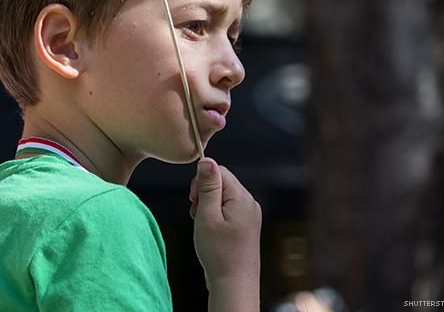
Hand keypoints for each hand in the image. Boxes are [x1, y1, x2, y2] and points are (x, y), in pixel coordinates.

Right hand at [189, 157, 261, 286]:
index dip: (201, 182)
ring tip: (205, 227)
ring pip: (222, 197)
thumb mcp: (207, 215)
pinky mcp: (246, 225)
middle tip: (198, 216)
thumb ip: (207, 186)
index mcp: (242, 197)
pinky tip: (212, 232)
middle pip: (221, 183)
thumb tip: (206, 160)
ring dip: (208, 207)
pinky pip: (227, 210)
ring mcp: (250, 215)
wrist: (234, 284)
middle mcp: (249, 203)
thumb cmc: (219, 253)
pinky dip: (215, 216)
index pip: (219, 171)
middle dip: (204, 195)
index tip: (194, 201)